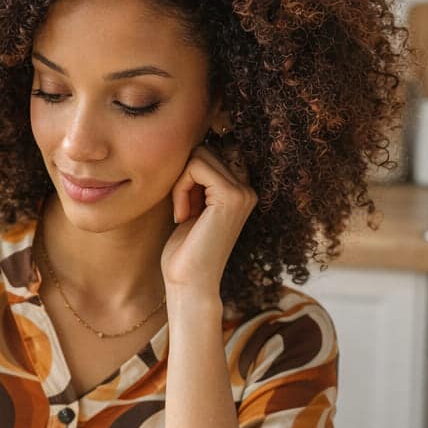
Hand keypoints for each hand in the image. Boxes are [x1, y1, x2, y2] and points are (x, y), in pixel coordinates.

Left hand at [161, 139, 256, 297]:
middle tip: (182, 209)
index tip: (184, 201)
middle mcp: (247, 189)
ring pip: (199, 154)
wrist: (189, 284)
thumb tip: (189, 143)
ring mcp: (243, 192)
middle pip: (205, 149)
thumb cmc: (184, 251)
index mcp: (240, 190)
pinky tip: (182, 216)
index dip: (191, 168)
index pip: (214, 150)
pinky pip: (195, 166)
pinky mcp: (231, 196)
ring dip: (180, 183)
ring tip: (183, 213)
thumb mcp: (191, 205)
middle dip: (184, 176)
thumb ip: (196, 178)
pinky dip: (180, 189)